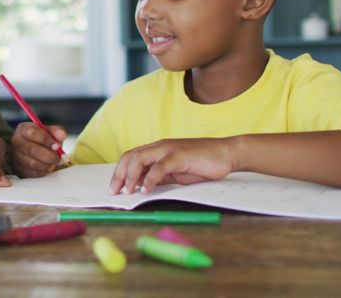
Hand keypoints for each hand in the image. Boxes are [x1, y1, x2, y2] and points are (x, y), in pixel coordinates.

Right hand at [11, 122, 66, 177]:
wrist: (36, 151)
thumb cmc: (43, 140)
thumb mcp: (51, 132)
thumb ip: (57, 131)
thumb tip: (62, 135)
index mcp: (23, 129)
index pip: (32, 133)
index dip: (46, 140)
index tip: (57, 146)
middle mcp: (16, 142)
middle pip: (31, 149)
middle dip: (49, 155)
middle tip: (59, 158)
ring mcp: (15, 157)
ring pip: (31, 163)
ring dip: (47, 164)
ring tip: (54, 162)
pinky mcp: (18, 169)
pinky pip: (32, 173)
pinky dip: (43, 171)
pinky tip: (49, 167)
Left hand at [110, 137, 238, 193]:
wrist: (226, 153)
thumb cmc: (202, 163)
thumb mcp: (175, 172)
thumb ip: (159, 176)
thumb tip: (141, 187)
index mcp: (157, 150)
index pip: (130, 157)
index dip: (119, 172)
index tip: (114, 188)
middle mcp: (159, 147)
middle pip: (130, 157)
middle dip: (119, 175)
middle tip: (115, 192)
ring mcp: (169, 149)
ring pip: (140, 159)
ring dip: (131, 176)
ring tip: (128, 191)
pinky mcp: (180, 155)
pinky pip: (160, 166)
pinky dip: (151, 178)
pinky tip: (146, 189)